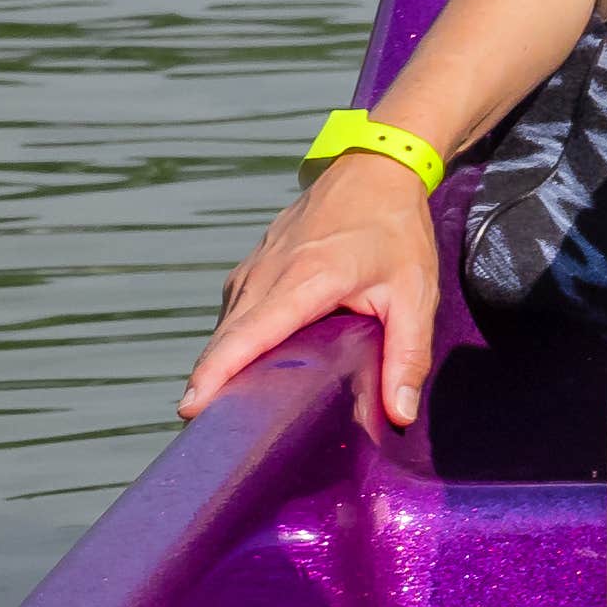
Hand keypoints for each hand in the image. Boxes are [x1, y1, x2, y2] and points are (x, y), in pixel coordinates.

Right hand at [189, 152, 449, 425]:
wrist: (374, 170)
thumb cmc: (395, 231)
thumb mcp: (415, 293)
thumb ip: (408, 355)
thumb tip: (399, 413)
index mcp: (304, 280)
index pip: (248, 334)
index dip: (216, 373)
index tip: (190, 409)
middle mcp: (266, 274)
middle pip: (225, 340)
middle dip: (211, 386)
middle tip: (211, 435)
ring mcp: (252, 269)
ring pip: (226, 329)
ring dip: (221, 367)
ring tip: (226, 415)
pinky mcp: (251, 270)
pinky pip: (233, 315)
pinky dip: (233, 345)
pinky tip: (246, 374)